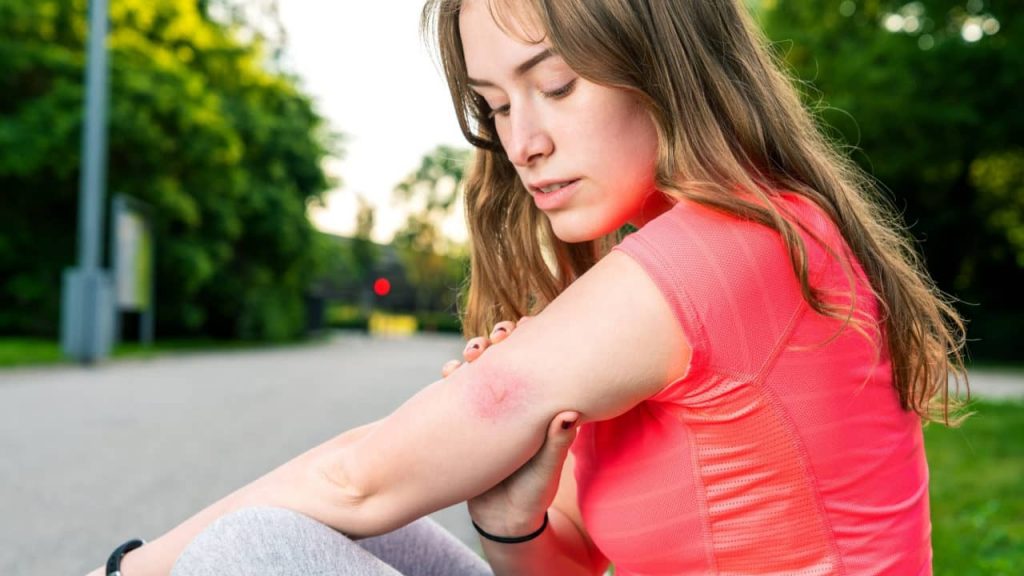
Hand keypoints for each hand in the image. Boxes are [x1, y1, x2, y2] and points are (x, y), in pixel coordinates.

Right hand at [440, 318, 579, 537]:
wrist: (501, 518)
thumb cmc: (533, 492)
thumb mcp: (546, 470)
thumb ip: (557, 445)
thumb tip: (571, 415)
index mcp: (541, 403)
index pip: (540, 357)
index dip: (533, 336)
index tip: (525, 328)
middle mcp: (517, 398)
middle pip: (508, 352)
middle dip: (498, 337)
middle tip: (496, 338)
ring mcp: (491, 404)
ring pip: (481, 365)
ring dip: (473, 351)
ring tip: (470, 354)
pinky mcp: (468, 415)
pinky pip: (458, 386)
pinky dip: (453, 374)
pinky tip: (449, 373)